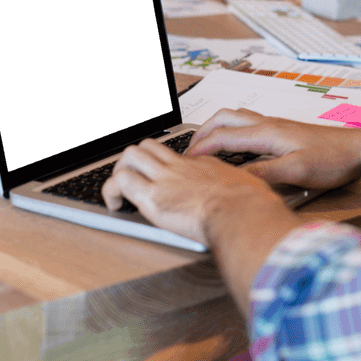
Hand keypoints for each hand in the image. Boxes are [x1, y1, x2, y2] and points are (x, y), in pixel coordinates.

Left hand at [102, 137, 282, 245]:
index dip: (161, 163)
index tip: (159, 176)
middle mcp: (180, 167)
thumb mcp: (247, 188)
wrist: (243, 214)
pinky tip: (114, 206)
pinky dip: (110, 192)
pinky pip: (119, 182)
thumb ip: (236, 188)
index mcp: (201, 165)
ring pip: (129, 155)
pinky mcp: (153, 197)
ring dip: (120, 172)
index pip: (172, 154)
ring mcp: (165, 178)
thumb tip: (244, 195)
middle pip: (147, 146)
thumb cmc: (250, 206)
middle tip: (133, 180)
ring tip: (120, 192)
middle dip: (134, 161)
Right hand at [187, 108, 360, 190]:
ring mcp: (276, 126)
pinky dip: (232, 133)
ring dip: (216, 129)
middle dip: (201, 132)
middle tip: (188, 150)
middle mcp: (268, 124)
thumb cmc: (333, 159)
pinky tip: (237, 149)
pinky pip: (248, 125)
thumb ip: (263, 174)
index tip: (184, 163)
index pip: (222, 138)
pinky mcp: (283, 132)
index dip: (199, 150)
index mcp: (266, 133)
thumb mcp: (296, 173)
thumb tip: (234, 179)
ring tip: (206, 147)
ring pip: (236, 119)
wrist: (359, 149)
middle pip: (223, 118)